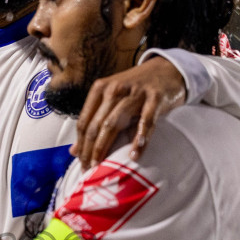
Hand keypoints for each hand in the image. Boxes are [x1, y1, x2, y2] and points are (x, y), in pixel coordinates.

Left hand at [72, 55, 186, 167]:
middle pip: (96, 124)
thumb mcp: (112, 100)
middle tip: (89, 170)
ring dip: (106, 146)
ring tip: (103, 165)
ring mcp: (135, 93)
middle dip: (90, 150)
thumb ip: (93, 122)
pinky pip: (146, 121)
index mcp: (100, 89)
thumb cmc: (136, 90)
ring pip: (114, 123)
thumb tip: (73, 151)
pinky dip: (140, 139)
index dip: (80, 145)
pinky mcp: (155, 97)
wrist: (167, 69)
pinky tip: (134, 155)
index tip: (81, 163)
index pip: (83, 121)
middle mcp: (114, 89)